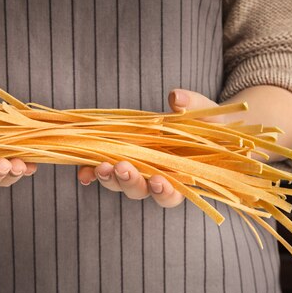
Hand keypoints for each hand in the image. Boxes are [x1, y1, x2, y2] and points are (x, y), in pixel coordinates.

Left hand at [77, 88, 220, 206]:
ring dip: (109, 177)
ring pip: (119, 182)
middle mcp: (155, 178)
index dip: (165, 192)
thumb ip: (195, 107)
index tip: (158, 182)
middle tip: (123, 168)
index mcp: (181, 176)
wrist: (199, 123)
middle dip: (130, 181)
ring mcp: (136, 168)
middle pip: (140, 191)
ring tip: (101, 166)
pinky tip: (83, 171)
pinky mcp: (119, 156)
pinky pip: (104, 168)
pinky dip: (92, 171)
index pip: (172, 194)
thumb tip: (176, 98)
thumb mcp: (206, 113)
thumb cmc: (208, 123)